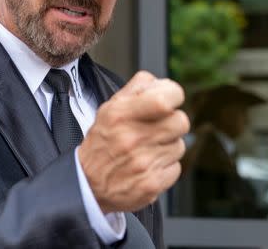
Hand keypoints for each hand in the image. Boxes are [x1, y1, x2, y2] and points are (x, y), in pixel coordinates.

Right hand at [77, 71, 188, 212]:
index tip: (170, 99)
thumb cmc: (102, 141)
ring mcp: (142, 163)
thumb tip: (161, 82)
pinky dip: (165, 167)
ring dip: (168, 145)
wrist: (87, 183)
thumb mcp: (109, 108)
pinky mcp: (151, 184)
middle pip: (180, 122)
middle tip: (159, 127)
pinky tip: (149, 165)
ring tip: (149, 148)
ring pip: (179, 145)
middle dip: (173, 122)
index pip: (164, 100)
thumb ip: (136, 89)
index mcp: (121, 114)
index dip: (173, 95)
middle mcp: (132, 138)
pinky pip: (175, 168)